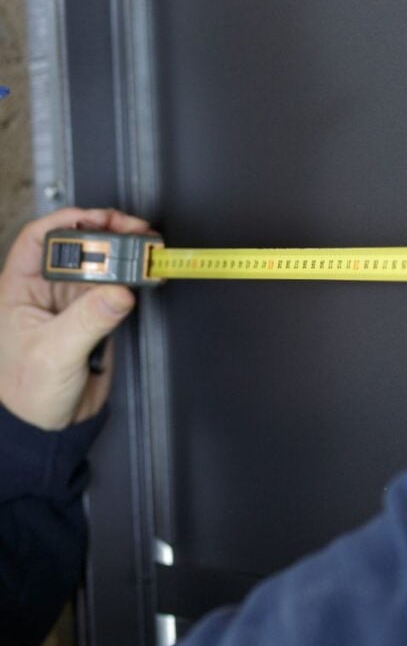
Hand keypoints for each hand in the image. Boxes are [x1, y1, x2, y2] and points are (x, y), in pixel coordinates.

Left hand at [0, 208, 152, 429]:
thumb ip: (87, 320)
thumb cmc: (27, 393)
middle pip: (78, 246)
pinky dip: (134, 279)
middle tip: (134, 231)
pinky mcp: (97, 318)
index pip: (39, 239)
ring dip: (125, 255)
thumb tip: (119, 292)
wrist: (48, 427)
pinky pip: (117, 290)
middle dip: (107, 233)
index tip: (99, 218)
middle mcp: (46, 290)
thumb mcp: (54, 353)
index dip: (68, 221)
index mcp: (19, 289)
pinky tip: (146, 276)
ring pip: (101, 266)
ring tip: (147, 249)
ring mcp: (73, 303)